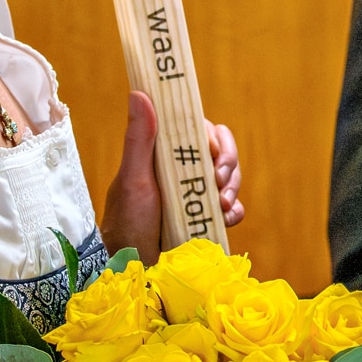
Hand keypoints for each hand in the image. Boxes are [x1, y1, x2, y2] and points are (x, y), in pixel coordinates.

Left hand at [102, 91, 244, 260]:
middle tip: (217, 180)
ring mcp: (198, 195)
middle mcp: (184, 171)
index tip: (212, 149)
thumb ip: (139, 138)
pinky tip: (225, 219)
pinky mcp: (208, 219)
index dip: (212, 136)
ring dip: (233, 188)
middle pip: (221, 153)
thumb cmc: (126, 222)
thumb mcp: (132, 178)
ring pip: (231, 178)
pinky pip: (235, 208)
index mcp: (165, 155)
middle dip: (228, 164)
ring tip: (221, 204)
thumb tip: (139, 92)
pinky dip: (235, 211)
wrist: (135, 269)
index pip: (198, 131)